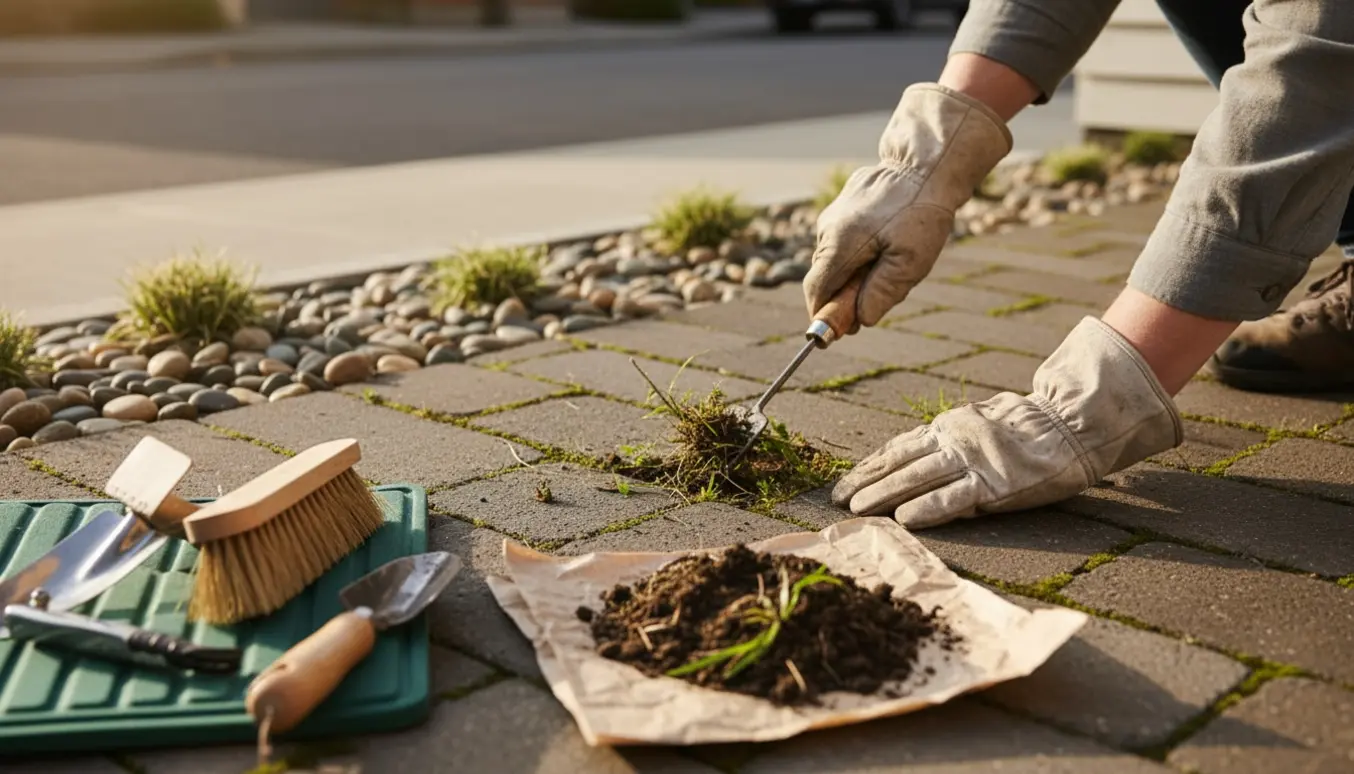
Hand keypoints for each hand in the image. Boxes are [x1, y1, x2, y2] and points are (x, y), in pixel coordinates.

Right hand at [803, 82, 1011, 328]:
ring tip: (891, 264)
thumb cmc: (921, 212)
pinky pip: (846, 238)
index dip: (824, 315)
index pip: (816, 292)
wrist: (927, 162)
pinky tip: (890, 242)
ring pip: (836, 257)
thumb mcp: (910, 261)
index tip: (842, 329)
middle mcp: (828, 230)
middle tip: (873, 302)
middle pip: (824, 277)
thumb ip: (882, 293)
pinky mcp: (845, 204)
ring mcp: (835, 214)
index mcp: (837, 246)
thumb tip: (860, 320)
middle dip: (843, 295)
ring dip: (855, 272)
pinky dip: (861, 251)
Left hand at [832, 318, 1183, 527]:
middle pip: (899, 463)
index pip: (898, 448)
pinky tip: (904, 518)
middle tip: (837, 500)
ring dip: (883, 494)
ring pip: (917, 479)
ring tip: (857, 509)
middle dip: (865, 482)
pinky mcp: (995, 483)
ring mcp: (972, 460)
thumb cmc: (1026, 428)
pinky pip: (954, 497)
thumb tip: (916, 459)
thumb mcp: (979, 423)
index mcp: (948, 426)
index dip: (868, 466)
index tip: (844, 482)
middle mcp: (953, 440)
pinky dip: (927, 507)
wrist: (1070, 424)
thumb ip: (948, 439)